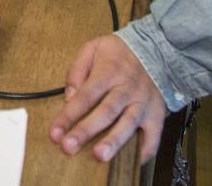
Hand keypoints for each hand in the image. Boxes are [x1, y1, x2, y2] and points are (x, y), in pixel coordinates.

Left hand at [50, 35, 167, 162]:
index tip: (55, 133)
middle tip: (69, 147)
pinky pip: (153, 135)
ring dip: (114, 141)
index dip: (68, 115)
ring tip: (100, 156)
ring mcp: (143, 103)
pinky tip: (132, 162)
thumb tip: (70, 96)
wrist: (155, 50)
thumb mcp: (93, 49)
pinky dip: (145, 150)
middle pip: (105, 112)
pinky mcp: (156, 114)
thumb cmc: (119, 53)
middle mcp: (126, 89)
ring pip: (128, 124)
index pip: (85, 96)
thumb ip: (78, 70)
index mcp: (108, 72)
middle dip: (86, 130)